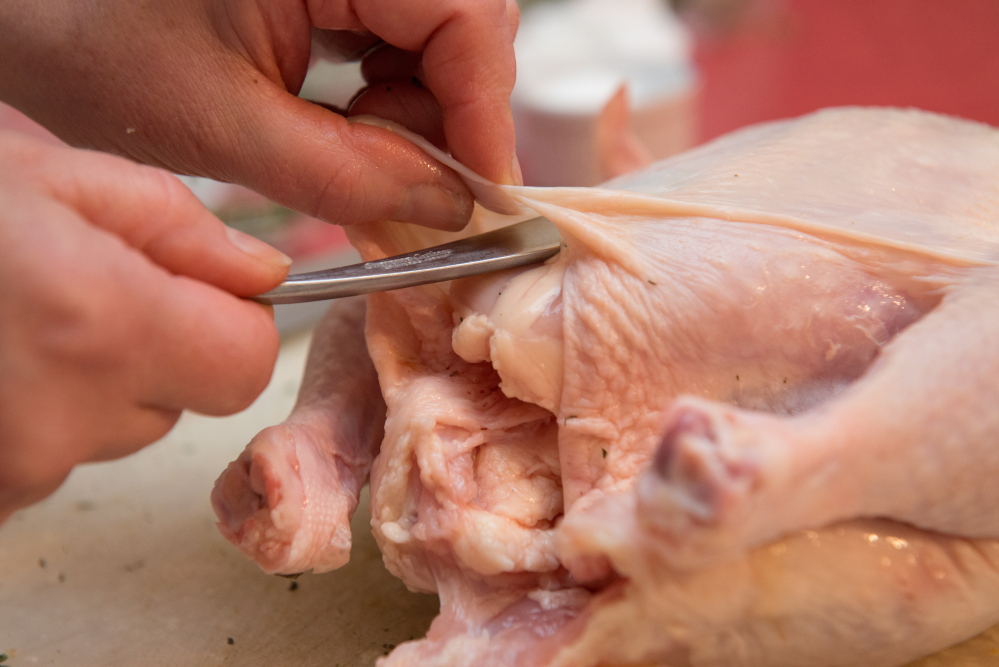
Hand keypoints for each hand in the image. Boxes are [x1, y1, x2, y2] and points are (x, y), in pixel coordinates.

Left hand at [0, 0, 519, 230]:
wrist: (34, 9)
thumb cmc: (95, 44)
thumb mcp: (225, 127)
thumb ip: (349, 176)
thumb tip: (448, 207)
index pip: (463, 15)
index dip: (483, 113)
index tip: (482, 193)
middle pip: (463, 21)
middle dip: (449, 116)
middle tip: (416, 188)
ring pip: (441, 29)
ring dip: (421, 107)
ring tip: (363, 152)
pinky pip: (401, 25)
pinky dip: (392, 87)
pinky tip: (352, 119)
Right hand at [0, 131, 288, 520]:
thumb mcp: (54, 172)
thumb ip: (180, 227)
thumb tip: (261, 274)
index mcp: (97, 325)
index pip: (245, 364)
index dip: (231, 323)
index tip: (200, 291)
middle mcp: (57, 419)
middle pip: (182, 400)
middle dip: (158, 345)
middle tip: (77, 285)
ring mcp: (10, 469)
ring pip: (115, 428)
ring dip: (91, 378)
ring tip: (15, 318)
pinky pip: (52, 454)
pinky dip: (37, 410)